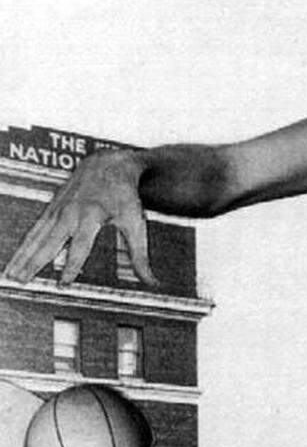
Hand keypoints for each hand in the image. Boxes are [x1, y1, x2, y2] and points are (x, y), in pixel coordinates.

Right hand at [2, 149, 156, 285]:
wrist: (108, 164)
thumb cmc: (125, 197)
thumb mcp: (137, 224)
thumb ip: (140, 255)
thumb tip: (152, 282)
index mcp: (91, 215)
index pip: (80, 246)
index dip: (72, 265)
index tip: (64, 283)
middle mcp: (70, 211)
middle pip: (50, 241)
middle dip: (34, 262)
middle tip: (22, 281)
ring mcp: (58, 208)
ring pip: (36, 236)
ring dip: (22, 255)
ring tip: (11, 275)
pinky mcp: (52, 207)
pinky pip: (35, 230)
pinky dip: (25, 245)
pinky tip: (16, 259)